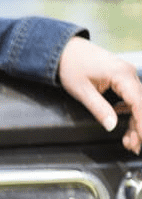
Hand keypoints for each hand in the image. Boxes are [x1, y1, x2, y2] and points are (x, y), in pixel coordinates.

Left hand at [58, 35, 141, 153]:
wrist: (64, 51)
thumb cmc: (71, 67)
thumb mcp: (82, 92)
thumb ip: (99, 109)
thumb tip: (112, 126)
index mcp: (121, 74)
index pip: (139, 102)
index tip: (141, 137)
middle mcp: (128, 73)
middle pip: (140, 104)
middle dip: (139, 127)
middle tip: (133, 146)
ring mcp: (126, 75)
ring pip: (137, 103)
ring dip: (134, 122)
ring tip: (129, 141)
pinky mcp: (121, 78)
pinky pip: (130, 98)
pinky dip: (129, 113)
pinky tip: (124, 126)